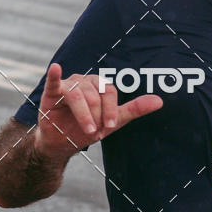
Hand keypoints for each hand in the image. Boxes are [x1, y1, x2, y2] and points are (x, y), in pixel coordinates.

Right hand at [34, 63, 162, 158]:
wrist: (62, 143)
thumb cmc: (87, 128)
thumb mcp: (113, 121)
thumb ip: (134, 109)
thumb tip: (160, 101)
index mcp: (99, 84)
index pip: (109, 91)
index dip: (110, 110)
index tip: (109, 127)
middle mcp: (83, 80)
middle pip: (94, 94)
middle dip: (96, 115)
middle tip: (93, 131)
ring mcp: (67, 85)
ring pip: (78, 95)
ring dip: (83, 115)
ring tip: (86, 130)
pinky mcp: (51, 93)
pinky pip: (54, 82)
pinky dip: (54, 74)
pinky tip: (56, 68)